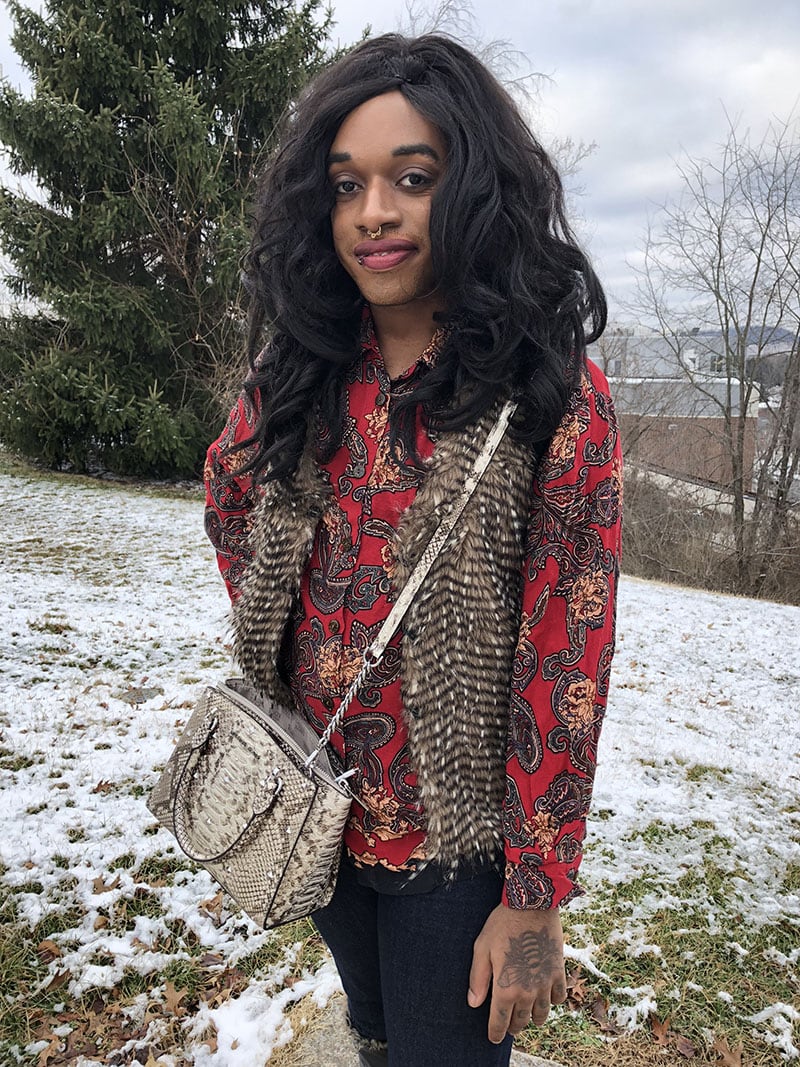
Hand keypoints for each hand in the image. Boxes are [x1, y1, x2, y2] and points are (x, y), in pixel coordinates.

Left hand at [468, 904, 565, 1043]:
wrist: (532, 905)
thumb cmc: (502, 924)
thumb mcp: (482, 948)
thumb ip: (478, 978)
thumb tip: (473, 1003)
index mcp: (505, 988)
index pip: (499, 1022)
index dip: (495, 1033)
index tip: (493, 1037)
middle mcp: (527, 991)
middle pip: (520, 1022)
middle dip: (512, 1026)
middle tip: (507, 1025)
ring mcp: (545, 984)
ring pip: (540, 1015)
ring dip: (531, 1017)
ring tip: (525, 1013)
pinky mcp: (559, 973)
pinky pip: (558, 998)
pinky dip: (551, 1001)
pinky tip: (544, 995)